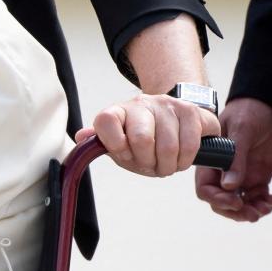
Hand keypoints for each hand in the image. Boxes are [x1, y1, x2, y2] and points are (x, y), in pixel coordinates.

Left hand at [75, 94, 220, 176]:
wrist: (173, 118)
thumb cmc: (143, 136)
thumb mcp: (118, 141)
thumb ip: (99, 142)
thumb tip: (81, 138)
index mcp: (117, 112)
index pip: (105, 122)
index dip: (116, 146)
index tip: (125, 155)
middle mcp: (140, 104)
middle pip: (141, 140)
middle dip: (147, 163)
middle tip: (150, 166)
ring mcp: (166, 105)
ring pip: (168, 146)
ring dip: (168, 165)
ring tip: (165, 165)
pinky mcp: (190, 110)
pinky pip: (190, 144)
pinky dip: (185, 160)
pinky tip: (180, 159)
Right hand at [195, 97, 271, 221]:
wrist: (268, 104)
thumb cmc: (250, 110)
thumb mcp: (241, 130)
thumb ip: (235, 158)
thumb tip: (229, 186)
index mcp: (213, 159)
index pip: (205, 187)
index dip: (217, 199)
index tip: (236, 202)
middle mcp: (224, 170)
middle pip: (220, 200)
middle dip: (234, 211)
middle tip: (252, 213)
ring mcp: (242, 174)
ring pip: (239, 203)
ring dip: (250, 211)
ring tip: (264, 208)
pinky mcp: (258, 176)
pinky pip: (257, 198)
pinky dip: (263, 204)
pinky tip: (270, 201)